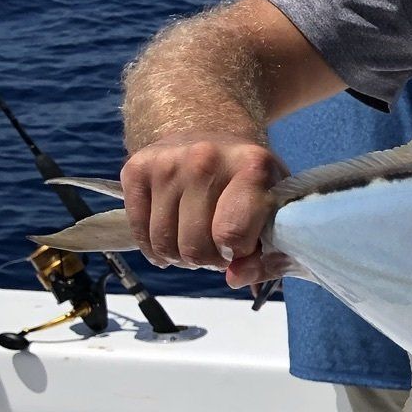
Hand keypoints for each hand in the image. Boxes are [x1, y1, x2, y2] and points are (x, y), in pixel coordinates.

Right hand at [119, 136, 287, 284]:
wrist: (211, 132)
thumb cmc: (250, 180)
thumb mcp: (275, 212)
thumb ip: (268, 257)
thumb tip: (234, 279)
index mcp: (252, 165)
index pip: (231, 233)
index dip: (235, 253)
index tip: (240, 247)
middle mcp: (205, 158)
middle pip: (194, 246)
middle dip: (208, 260)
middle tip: (218, 247)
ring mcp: (166, 162)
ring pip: (164, 244)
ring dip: (182, 257)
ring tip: (198, 241)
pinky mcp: (136, 169)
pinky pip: (140, 233)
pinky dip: (156, 249)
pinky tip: (173, 238)